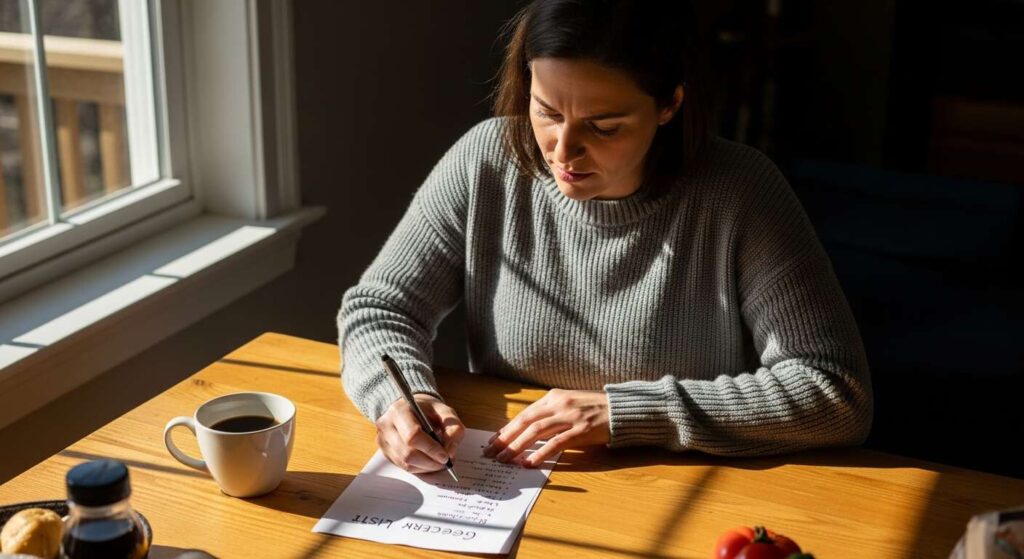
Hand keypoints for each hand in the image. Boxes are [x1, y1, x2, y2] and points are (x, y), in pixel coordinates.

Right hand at [375, 393, 464, 473]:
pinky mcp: (385, 451)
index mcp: (399, 410)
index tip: (445, 456)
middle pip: (407, 453)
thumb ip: (453, 428)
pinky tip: (429, 462)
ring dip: (426, 468)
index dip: (431, 449)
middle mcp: (386, 425)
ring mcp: (383, 440)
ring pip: (405, 463)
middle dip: (430, 462)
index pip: (412, 436)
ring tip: (439, 462)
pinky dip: (419, 468)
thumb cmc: (428, 410)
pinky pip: (403, 466)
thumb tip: (450, 451)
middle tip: (445, 462)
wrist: (411, 408)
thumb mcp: (445, 412)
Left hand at [482, 388, 608, 467]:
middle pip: (526, 422)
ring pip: (536, 431)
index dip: (507, 429)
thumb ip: (550, 414)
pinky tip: (529, 462)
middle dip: (506, 438)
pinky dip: (541, 453)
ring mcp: (570, 417)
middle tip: (492, 453)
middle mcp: (559, 404)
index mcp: (553, 397)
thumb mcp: (568, 404)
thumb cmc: (594, 409)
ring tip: (505, 459)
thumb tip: (527, 431)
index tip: (494, 441)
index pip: (524, 414)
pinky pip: (556, 443)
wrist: (621, 408)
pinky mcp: (582, 430)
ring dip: (518, 447)